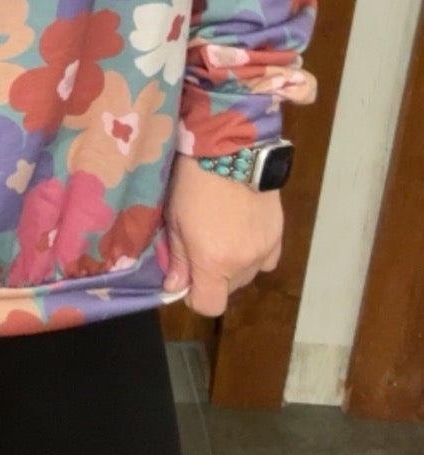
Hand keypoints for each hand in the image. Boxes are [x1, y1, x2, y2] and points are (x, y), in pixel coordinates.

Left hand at [162, 155, 283, 316]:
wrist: (232, 148)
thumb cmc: (194, 183)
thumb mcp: (175, 220)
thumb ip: (179, 260)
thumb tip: (176, 288)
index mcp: (214, 263)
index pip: (209, 306)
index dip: (195, 297)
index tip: (187, 279)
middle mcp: (244, 263)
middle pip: (228, 290)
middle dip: (214, 277)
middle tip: (202, 247)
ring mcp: (265, 249)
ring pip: (248, 275)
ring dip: (235, 265)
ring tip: (224, 236)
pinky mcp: (279, 234)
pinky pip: (267, 259)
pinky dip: (255, 254)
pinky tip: (245, 233)